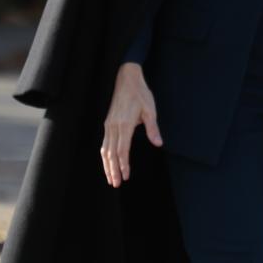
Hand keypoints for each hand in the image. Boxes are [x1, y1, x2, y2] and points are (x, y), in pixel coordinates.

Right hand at [100, 62, 162, 187]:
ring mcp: (109, 125)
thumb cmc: (140, 94)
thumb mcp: (150, 110)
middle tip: (115, 184)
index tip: (125, 176)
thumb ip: (152, 128)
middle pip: (111, 153)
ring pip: (105, 149)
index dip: (124, 165)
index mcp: (124, 124)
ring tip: (110, 178)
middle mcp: (114, 126)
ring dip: (107, 165)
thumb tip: (158, 143)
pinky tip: (108, 162)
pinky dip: (105, 155)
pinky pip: (104, 143)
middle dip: (113, 170)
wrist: (126, 79)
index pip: (122, 150)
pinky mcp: (108, 123)